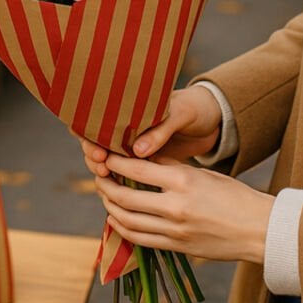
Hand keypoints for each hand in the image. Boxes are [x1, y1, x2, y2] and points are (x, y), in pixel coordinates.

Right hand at [79, 86, 221, 180]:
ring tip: (109, 182)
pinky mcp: (147, 162)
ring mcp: (135, 146)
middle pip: (96, 143)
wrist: (213, 119)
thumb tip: (137, 151)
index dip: (89, 137)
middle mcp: (126, 127)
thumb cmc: (193, 108)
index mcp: (128, 108)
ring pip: (109, 160)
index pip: (95, 120)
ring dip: (105, 171)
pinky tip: (121, 194)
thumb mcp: (179, 114)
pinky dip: (121, 182)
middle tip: (102, 169)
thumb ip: (160, 130)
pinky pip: (128, 173)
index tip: (99, 153)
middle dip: (94, 158)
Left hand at [95, 154, 272, 263]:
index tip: (103, 156)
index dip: (113, 163)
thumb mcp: (201, 173)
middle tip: (99, 177)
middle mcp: (175, 207)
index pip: (135, 170)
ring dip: (110, 208)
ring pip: (128, 221)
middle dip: (105, 187)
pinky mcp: (177, 248)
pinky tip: (116, 219)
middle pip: (125, 198)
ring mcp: (175, 231)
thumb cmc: (232, 195)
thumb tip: (139, 159)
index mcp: (182, 181)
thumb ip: (169, 167)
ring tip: (105, 196)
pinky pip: (140, 239)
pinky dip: (122, 229)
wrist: (258, 229)